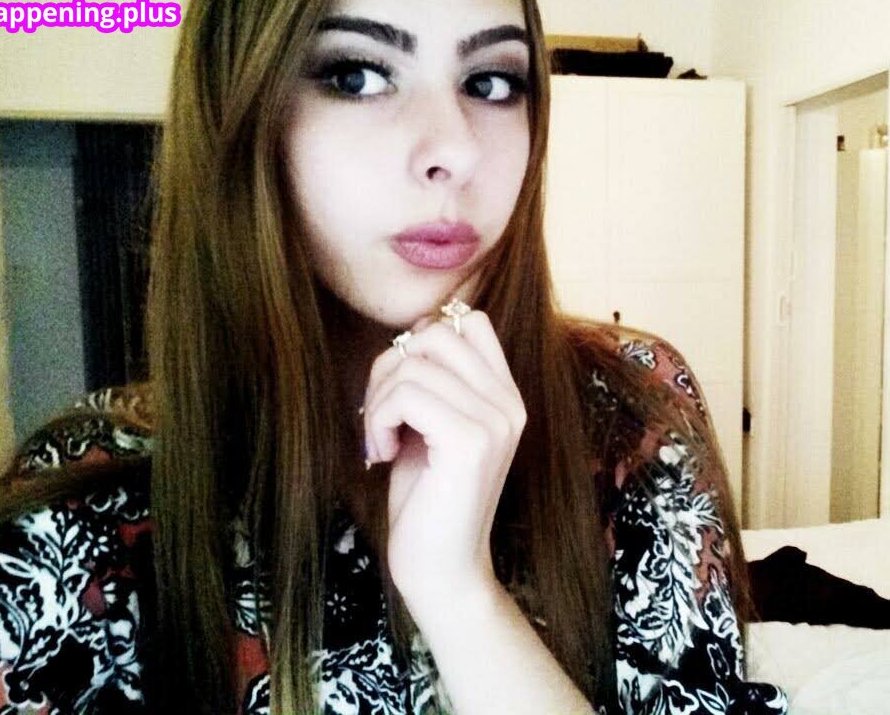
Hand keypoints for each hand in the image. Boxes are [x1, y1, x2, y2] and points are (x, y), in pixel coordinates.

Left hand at [361, 308, 526, 611]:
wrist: (441, 569)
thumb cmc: (427, 500)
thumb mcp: (431, 426)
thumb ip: (432, 380)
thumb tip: (409, 334)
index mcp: (506, 396)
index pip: (469, 321)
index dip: (422, 341)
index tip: (404, 390)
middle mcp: (511, 403)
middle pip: (436, 332)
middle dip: (391, 366)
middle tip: (382, 415)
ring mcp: (496, 420)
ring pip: (414, 362)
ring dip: (379, 399)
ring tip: (380, 439)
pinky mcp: (472, 441)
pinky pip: (408, 394)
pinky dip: (379, 419)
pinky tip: (381, 453)